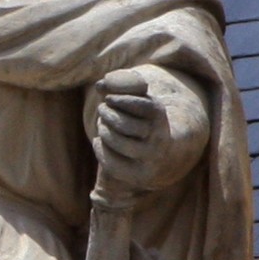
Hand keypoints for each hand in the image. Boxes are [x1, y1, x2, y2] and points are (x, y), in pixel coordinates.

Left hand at [88, 66, 201, 191]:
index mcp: (159, 114)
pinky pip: (112, 162)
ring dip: (103, 131)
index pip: (138, 104)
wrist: (158, 151)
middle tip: (102, 110)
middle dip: (106, 115)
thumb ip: (119, 85)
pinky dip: (100, 149)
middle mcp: (159, 137)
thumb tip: (100, 84)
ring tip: (102, 126)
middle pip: (123, 124)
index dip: (119, 100)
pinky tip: (99, 141)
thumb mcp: (134, 98)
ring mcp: (151, 158)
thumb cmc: (139, 118)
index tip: (108, 97)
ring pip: (116, 142)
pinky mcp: (141, 175)